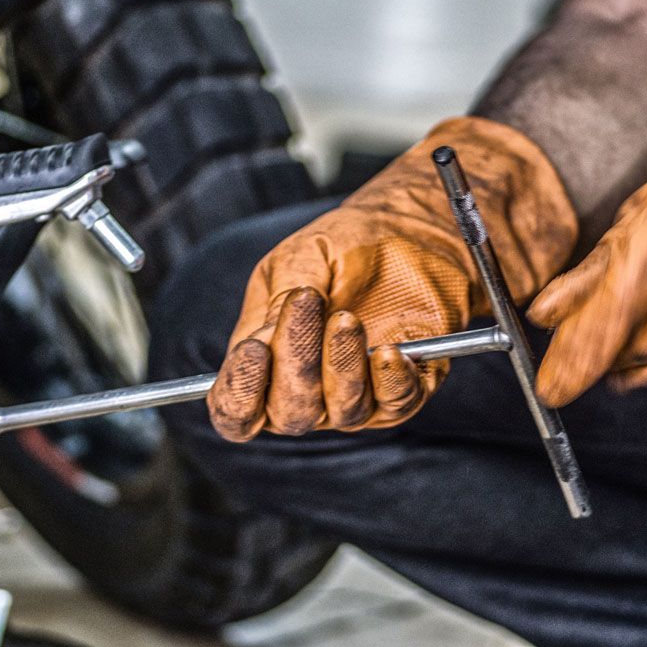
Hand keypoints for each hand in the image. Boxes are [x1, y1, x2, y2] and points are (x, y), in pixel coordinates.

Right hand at [207, 117, 577, 440]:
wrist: (410, 233)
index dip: (239, 391)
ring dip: (342, 365)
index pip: (236, 409)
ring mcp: (354, 395)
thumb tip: (266, 339)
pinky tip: (389, 350)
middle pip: (287, 413)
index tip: (254, 350)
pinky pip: (394, 403)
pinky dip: (390, 379)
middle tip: (308, 305)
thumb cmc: (346, 246)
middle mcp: (306, 389)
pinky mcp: (401, 390)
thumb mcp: (301, 259)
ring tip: (349, 318)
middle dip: (295, 361)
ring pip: (341, 411)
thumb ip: (278, 299)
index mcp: (265, 362)